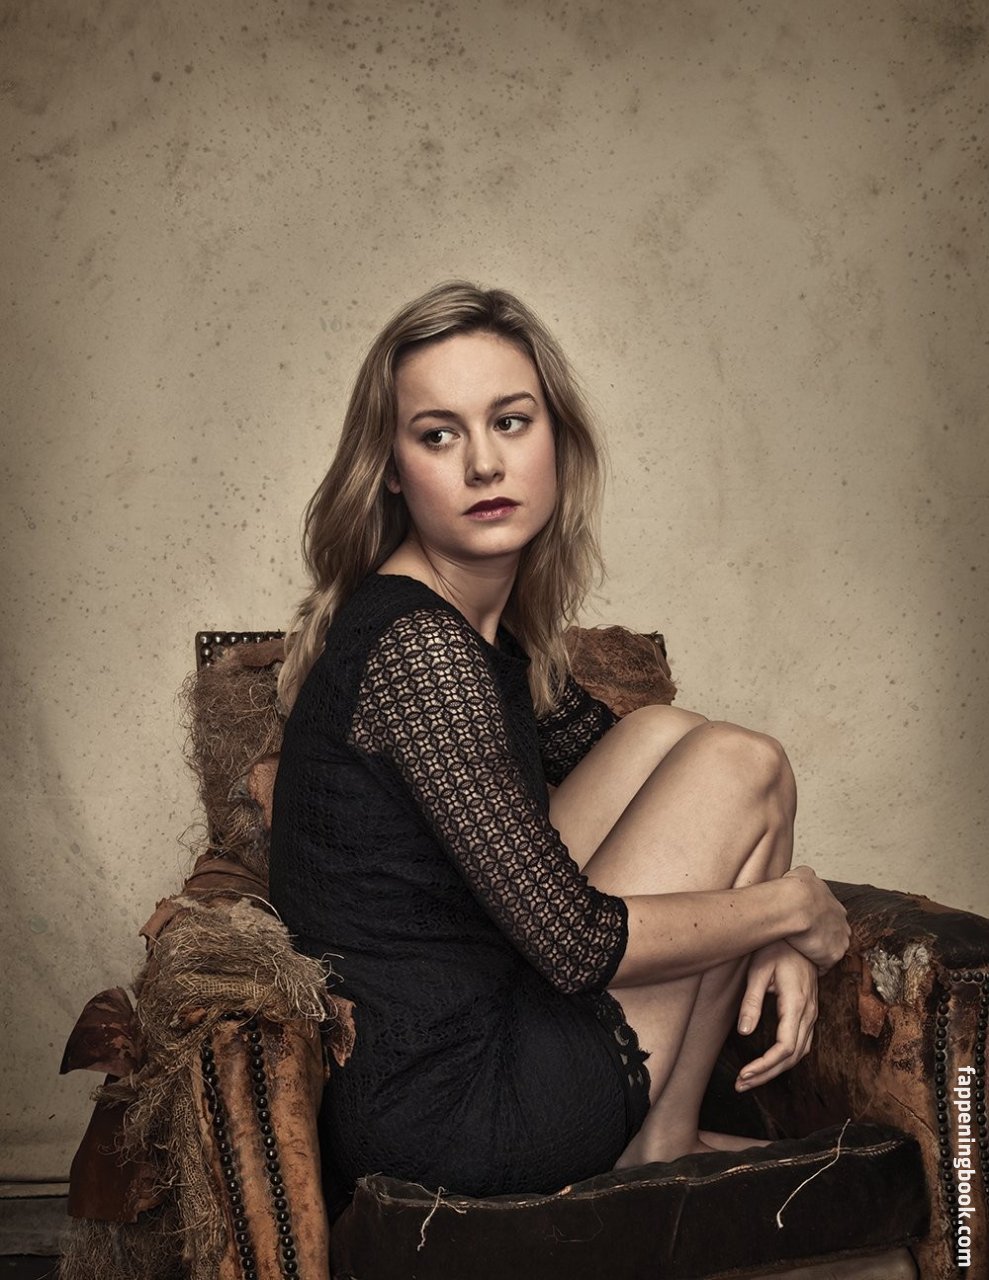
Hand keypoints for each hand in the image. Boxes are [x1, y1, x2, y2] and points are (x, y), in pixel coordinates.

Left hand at [735, 940, 817, 1091]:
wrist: (801, 933)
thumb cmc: (777, 948)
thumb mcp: (758, 970)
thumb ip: (751, 1001)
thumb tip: (743, 1032)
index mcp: (796, 1004)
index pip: (785, 1047)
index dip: (765, 1066)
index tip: (744, 1074)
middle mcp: (809, 1013)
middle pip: (792, 1056)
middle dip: (766, 1074)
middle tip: (741, 1085)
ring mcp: (812, 1013)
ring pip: (799, 1053)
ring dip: (775, 1070)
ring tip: (750, 1079)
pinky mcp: (808, 1012)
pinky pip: (801, 1043)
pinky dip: (785, 1059)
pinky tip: (768, 1064)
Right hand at [783, 866, 849, 971]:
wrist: (794, 905)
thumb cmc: (795, 890)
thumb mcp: (803, 873)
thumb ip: (808, 876)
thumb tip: (805, 875)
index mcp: (836, 907)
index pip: (831, 918)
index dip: (818, 922)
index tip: (807, 924)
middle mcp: (842, 924)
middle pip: (835, 935)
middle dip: (822, 938)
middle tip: (805, 939)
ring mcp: (840, 941)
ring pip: (830, 951)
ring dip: (819, 952)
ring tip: (802, 951)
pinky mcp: (832, 956)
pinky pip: (823, 966)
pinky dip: (814, 964)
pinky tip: (802, 960)